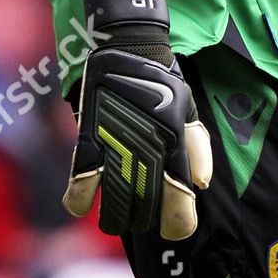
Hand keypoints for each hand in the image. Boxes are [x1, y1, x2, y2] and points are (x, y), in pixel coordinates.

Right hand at [63, 0, 211, 238]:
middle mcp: (148, 148)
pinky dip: (78, 196)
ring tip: (116, 217)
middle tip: (145, 220)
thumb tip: (198, 184)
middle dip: (146, 220)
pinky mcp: (90, 136)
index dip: (179, 221)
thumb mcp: (187, 109)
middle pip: (146, 206)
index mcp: (176, 142)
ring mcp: (118, 144)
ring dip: (115, 216)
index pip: (180, 195)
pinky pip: (81, 177)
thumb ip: (196, 148)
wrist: (129, 46)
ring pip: (114, 201)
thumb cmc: (162, 81)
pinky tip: (80, 205)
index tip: (176, 230)